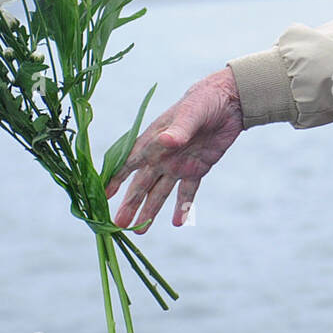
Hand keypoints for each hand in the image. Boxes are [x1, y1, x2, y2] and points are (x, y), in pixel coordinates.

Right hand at [106, 67, 243, 231]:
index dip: (115, 178)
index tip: (102, 195)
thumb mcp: (190, 114)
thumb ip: (178, 130)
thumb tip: (166, 141)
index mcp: (154, 141)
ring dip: (150, 211)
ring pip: (159, 192)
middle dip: (130, 204)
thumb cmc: (203, 101)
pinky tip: (178, 222)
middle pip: (141, 184)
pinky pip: (187, 193)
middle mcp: (162, 156)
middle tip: (118, 225)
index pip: (129, 163)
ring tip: (140, 231)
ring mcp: (179, 165)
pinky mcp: (197, 169)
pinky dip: (182, 207)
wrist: (231, 102)